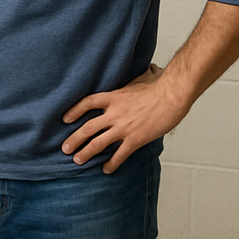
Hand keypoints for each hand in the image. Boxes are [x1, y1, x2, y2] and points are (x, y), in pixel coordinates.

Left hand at [60, 65, 187, 173]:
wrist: (173, 95)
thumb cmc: (161, 85)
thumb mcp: (144, 77)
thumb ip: (141, 77)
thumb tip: (152, 69)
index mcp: (114, 97)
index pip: (87, 103)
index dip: (74, 111)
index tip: (65, 119)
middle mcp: (114, 113)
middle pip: (87, 128)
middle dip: (74, 139)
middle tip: (65, 148)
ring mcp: (123, 127)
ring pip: (98, 143)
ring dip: (86, 153)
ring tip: (77, 160)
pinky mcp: (135, 139)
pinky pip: (119, 154)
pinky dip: (111, 163)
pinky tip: (106, 170)